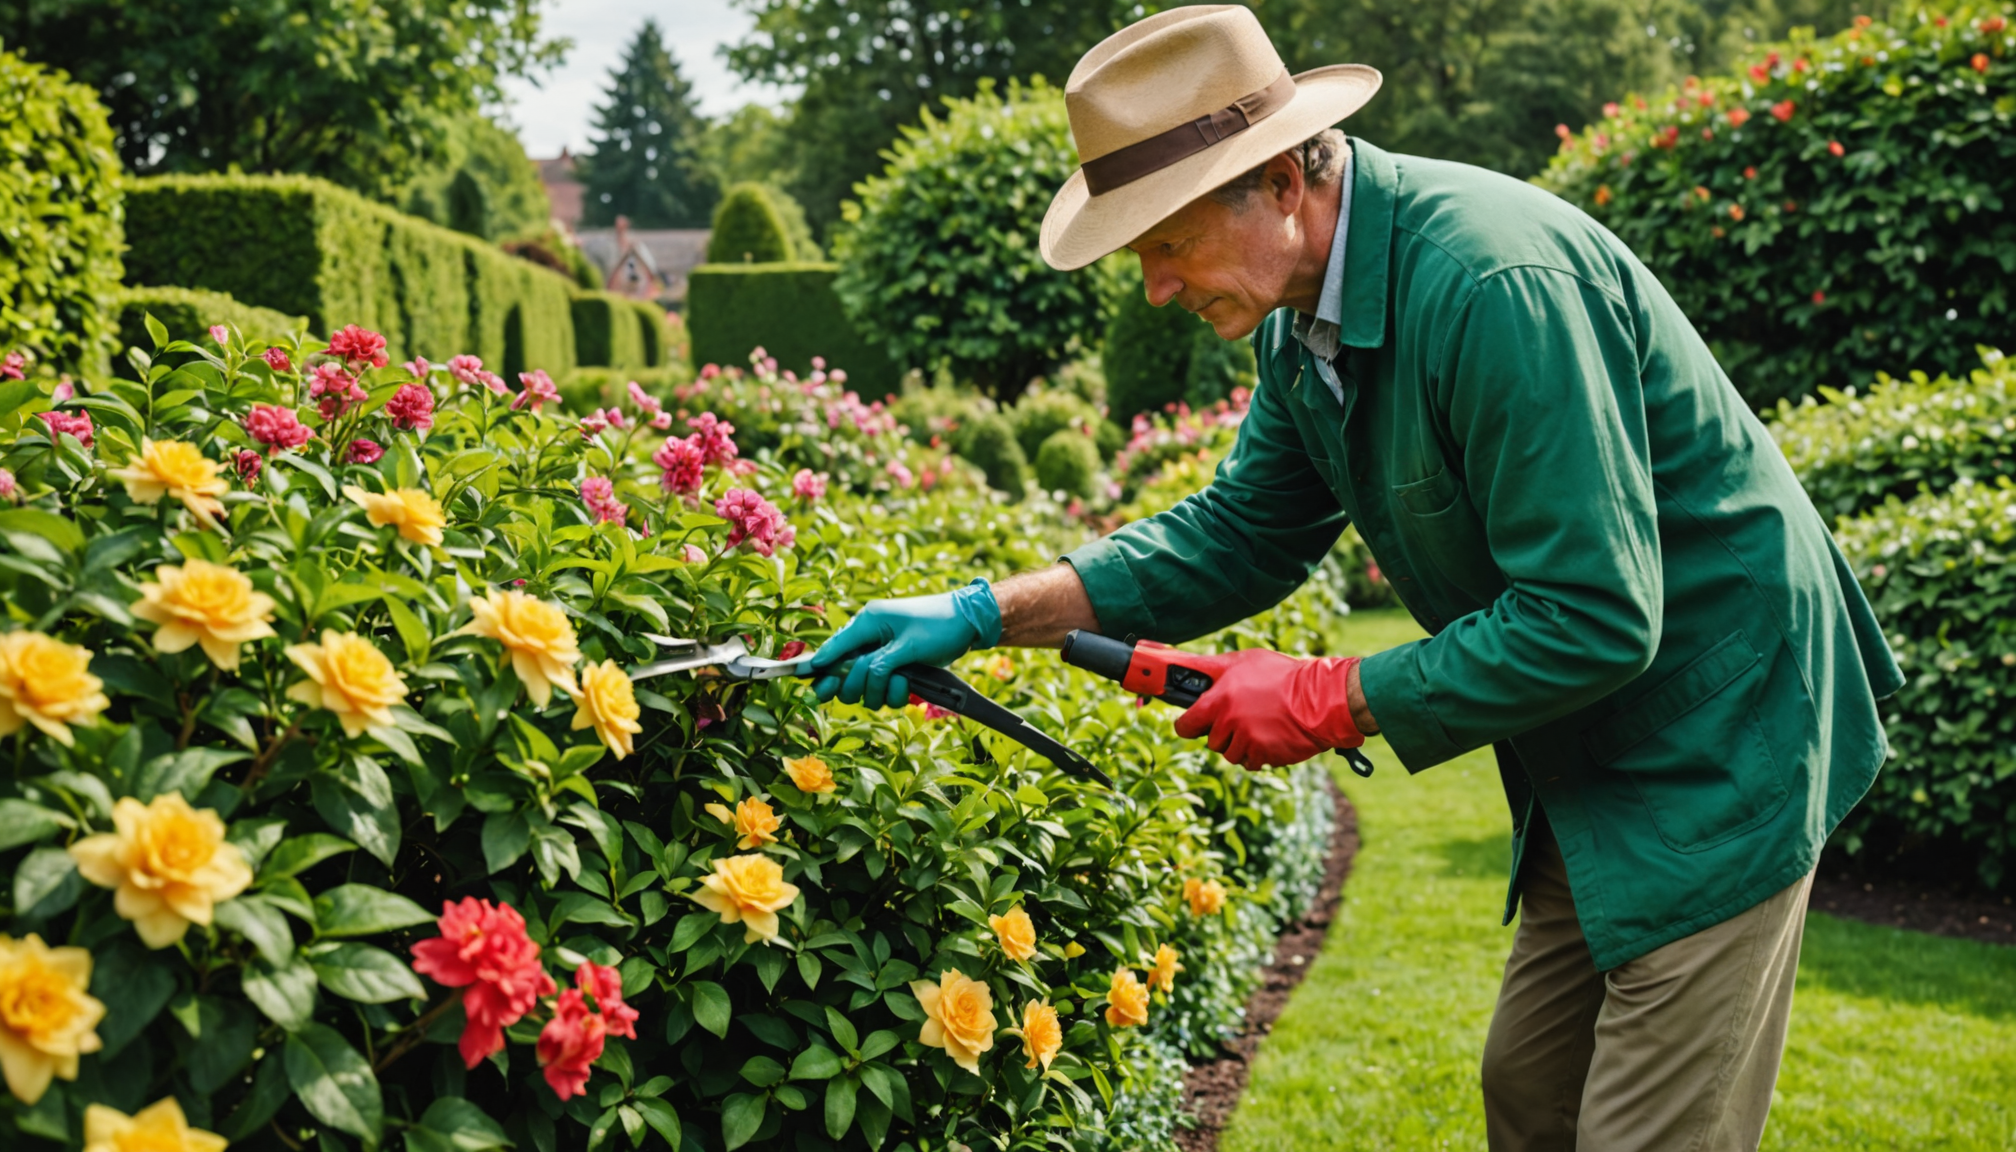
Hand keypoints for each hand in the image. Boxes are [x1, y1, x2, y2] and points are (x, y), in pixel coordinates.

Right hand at [808, 581, 1001, 708]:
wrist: (968, 623)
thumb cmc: (938, 625)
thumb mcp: (906, 645)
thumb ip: (876, 663)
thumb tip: (844, 673)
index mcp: (866, 624)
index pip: (832, 650)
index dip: (819, 669)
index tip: (813, 687)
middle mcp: (869, 640)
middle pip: (842, 677)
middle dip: (857, 686)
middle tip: (874, 683)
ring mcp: (881, 656)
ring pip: (863, 690)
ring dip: (880, 692)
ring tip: (902, 681)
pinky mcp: (895, 669)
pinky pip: (883, 693)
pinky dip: (895, 693)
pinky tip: (910, 684)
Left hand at [1170, 649, 1364, 768]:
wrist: (1319, 698)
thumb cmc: (1281, 676)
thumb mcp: (1243, 661)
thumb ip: (1210, 668)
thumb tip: (1182, 665)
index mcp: (1219, 699)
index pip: (1185, 725)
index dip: (1189, 725)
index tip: (1195, 724)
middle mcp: (1229, 722)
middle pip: (1212, 741)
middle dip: (1223, 733)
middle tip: (1243, 717)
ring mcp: (1247, 741)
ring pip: (1231, 754)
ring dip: (1241, 745)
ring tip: (1261, 725)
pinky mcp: (1264, 755)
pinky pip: (1251, 762)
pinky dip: (1259, 754)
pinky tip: (1271, 736)